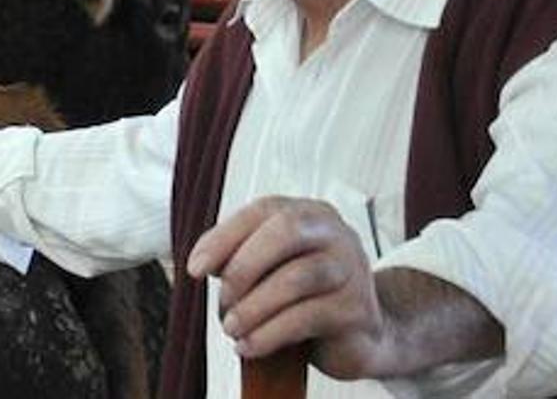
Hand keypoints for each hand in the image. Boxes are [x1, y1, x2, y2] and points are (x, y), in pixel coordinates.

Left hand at [186, 196, 386, 379]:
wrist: (361, 335)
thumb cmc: (307, 295)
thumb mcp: (274, 268)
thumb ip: (242, 256)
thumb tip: (202, 263)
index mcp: (309, 213)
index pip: (262, 211)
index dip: (224, 237)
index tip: (196, 268)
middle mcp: (334, 233)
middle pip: (285, 231)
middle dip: (244, 265)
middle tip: (222, 298)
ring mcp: (350, 268)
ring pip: (296, 278)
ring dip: (253, 307)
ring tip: (232, 328)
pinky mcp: (356, 308)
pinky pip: (306, 317)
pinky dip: (270, 334)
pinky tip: (250, 345)